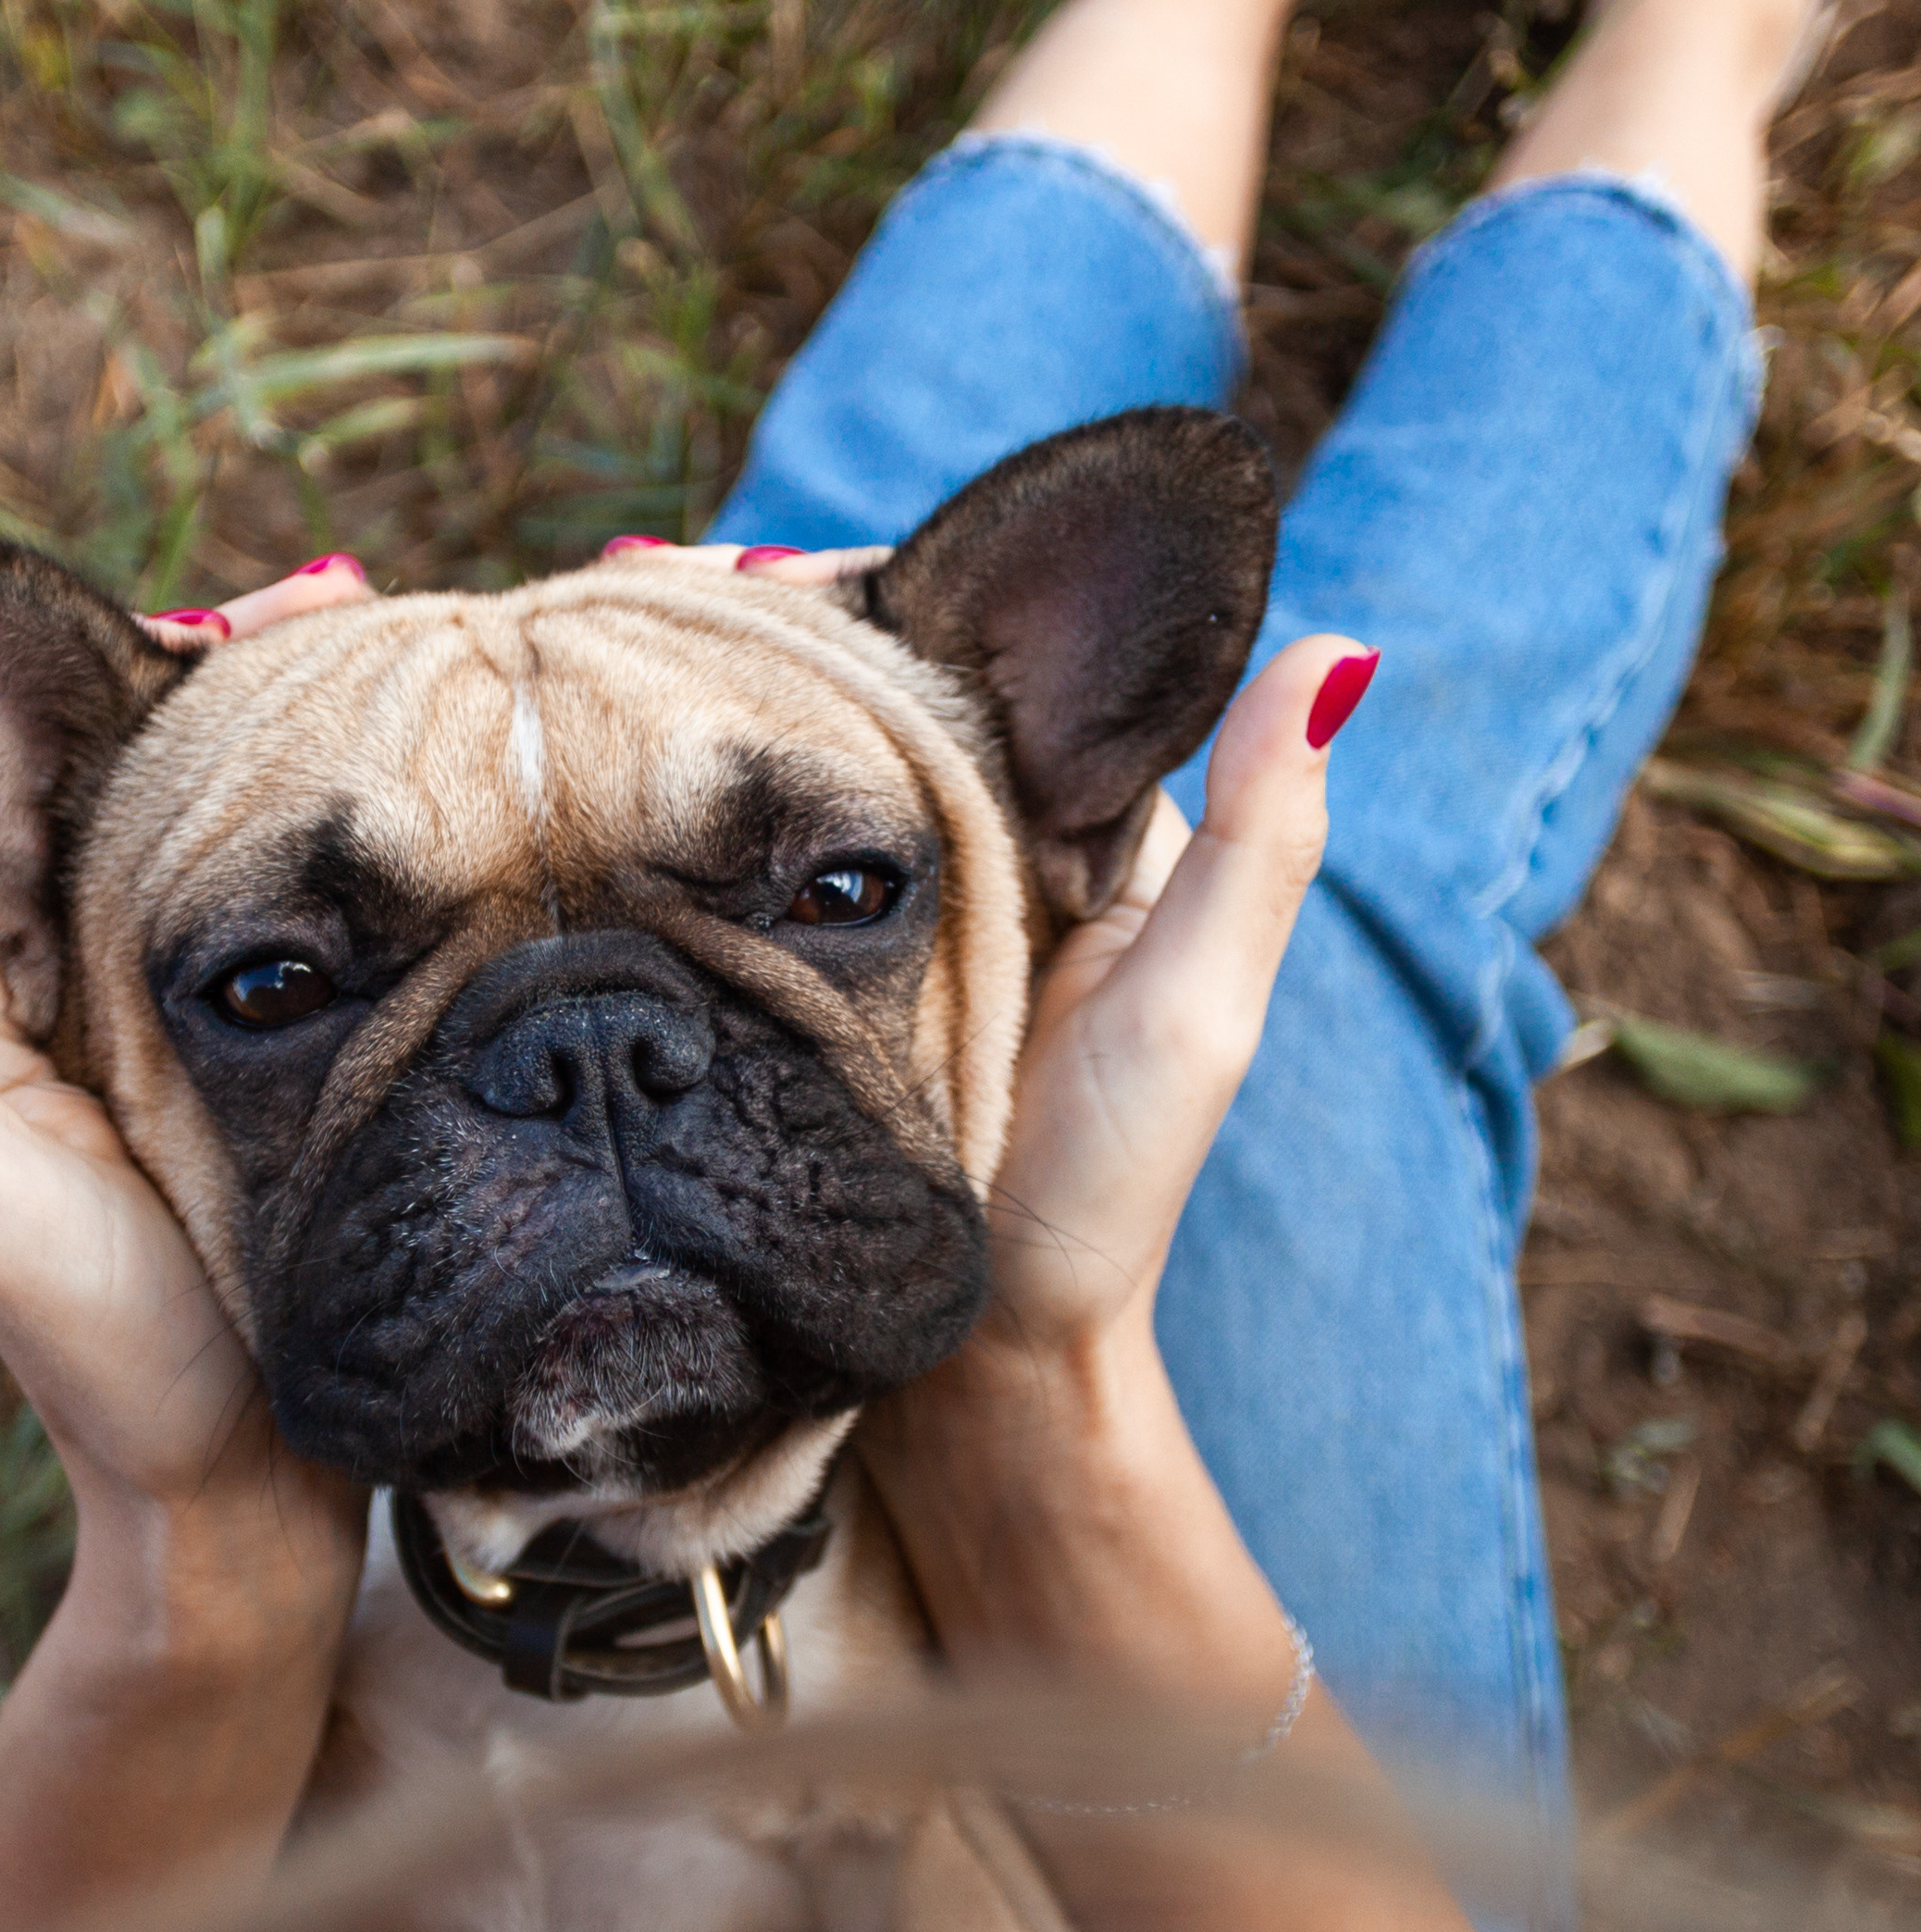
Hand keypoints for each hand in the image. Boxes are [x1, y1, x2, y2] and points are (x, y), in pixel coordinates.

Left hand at [0, 556, 376, 1545]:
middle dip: (228, 680)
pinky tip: (428, 794)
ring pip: (218, 837)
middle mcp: (71, 987)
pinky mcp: (266, 1061)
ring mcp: (176, 1020)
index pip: (23, 782)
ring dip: (297, 741)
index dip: (116, 674)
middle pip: (131, 784)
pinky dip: (348, 839)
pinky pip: (297, 916)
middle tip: (349, 593)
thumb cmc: (111, 1365)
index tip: (241, 609)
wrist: (250, 1504)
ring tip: (400, 648)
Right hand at [598, 546, 1373, 1374]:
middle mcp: (978, 840)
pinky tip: (601, 761)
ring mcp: (877, 904)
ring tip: (595, 644)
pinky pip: (740, 858)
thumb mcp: (1196, 1010)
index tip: (762, 565)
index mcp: (1082, 818)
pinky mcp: (800, 968)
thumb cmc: (1108, 1194)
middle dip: (754, 622)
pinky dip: (677, 802)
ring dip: (701, 696)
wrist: (983, 1367)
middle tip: (633, 589)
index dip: (879, 581)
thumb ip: (1259, 840)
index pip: (982, 639)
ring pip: (792, 755)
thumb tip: (1336, 641)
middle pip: (865, 679)